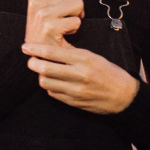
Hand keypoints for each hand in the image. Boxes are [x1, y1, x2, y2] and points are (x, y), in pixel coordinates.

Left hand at [21, 37, 139, 115]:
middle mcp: (79, 75)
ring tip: (43, 71)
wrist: (123, 96)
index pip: (54, 52)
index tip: (26, 46)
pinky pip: (53, 94)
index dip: (36, 49)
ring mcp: (75, 91)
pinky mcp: (73, 103)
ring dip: (41, 76)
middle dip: (33, 63)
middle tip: (30, 60)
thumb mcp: (93, 57)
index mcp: (84, 59)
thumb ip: (73, 54)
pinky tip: (53, 82)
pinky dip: (50, 87)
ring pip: (46, 83)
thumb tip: (51, 50)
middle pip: (45, 69)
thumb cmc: (108, 72)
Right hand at [25, 0, 85, 47]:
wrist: (40, 54)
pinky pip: (77, 21)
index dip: (71, 1)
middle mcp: (36, 2)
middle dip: (75, 9)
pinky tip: (62, 34)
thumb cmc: (46, 31)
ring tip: (62, 27)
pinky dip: (74, 29)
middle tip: (64, 21)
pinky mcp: (50, 27)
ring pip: (77, 6)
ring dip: (75, 19)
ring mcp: (42, 14)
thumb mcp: (52, 8)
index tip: (61, 13)